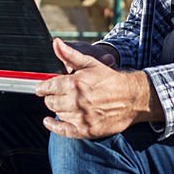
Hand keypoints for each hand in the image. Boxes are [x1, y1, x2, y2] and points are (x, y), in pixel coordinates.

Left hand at [36, 38, 161, 138]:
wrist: (132, 98)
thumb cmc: (110, 79)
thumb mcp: (90, 63)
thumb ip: (69, 55)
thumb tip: (55, 43)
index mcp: (75, 83)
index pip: (49, 87)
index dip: (43, 88)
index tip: (40, 89)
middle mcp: (76, 101)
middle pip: (51, 102)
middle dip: (51, 98)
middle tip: (56, 95)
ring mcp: (81, 117)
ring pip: (57, 114)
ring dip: (58, 109)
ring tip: (67, 103)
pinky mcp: (87, 130)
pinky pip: (63, 131)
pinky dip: (53, 126)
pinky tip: (49, 121)